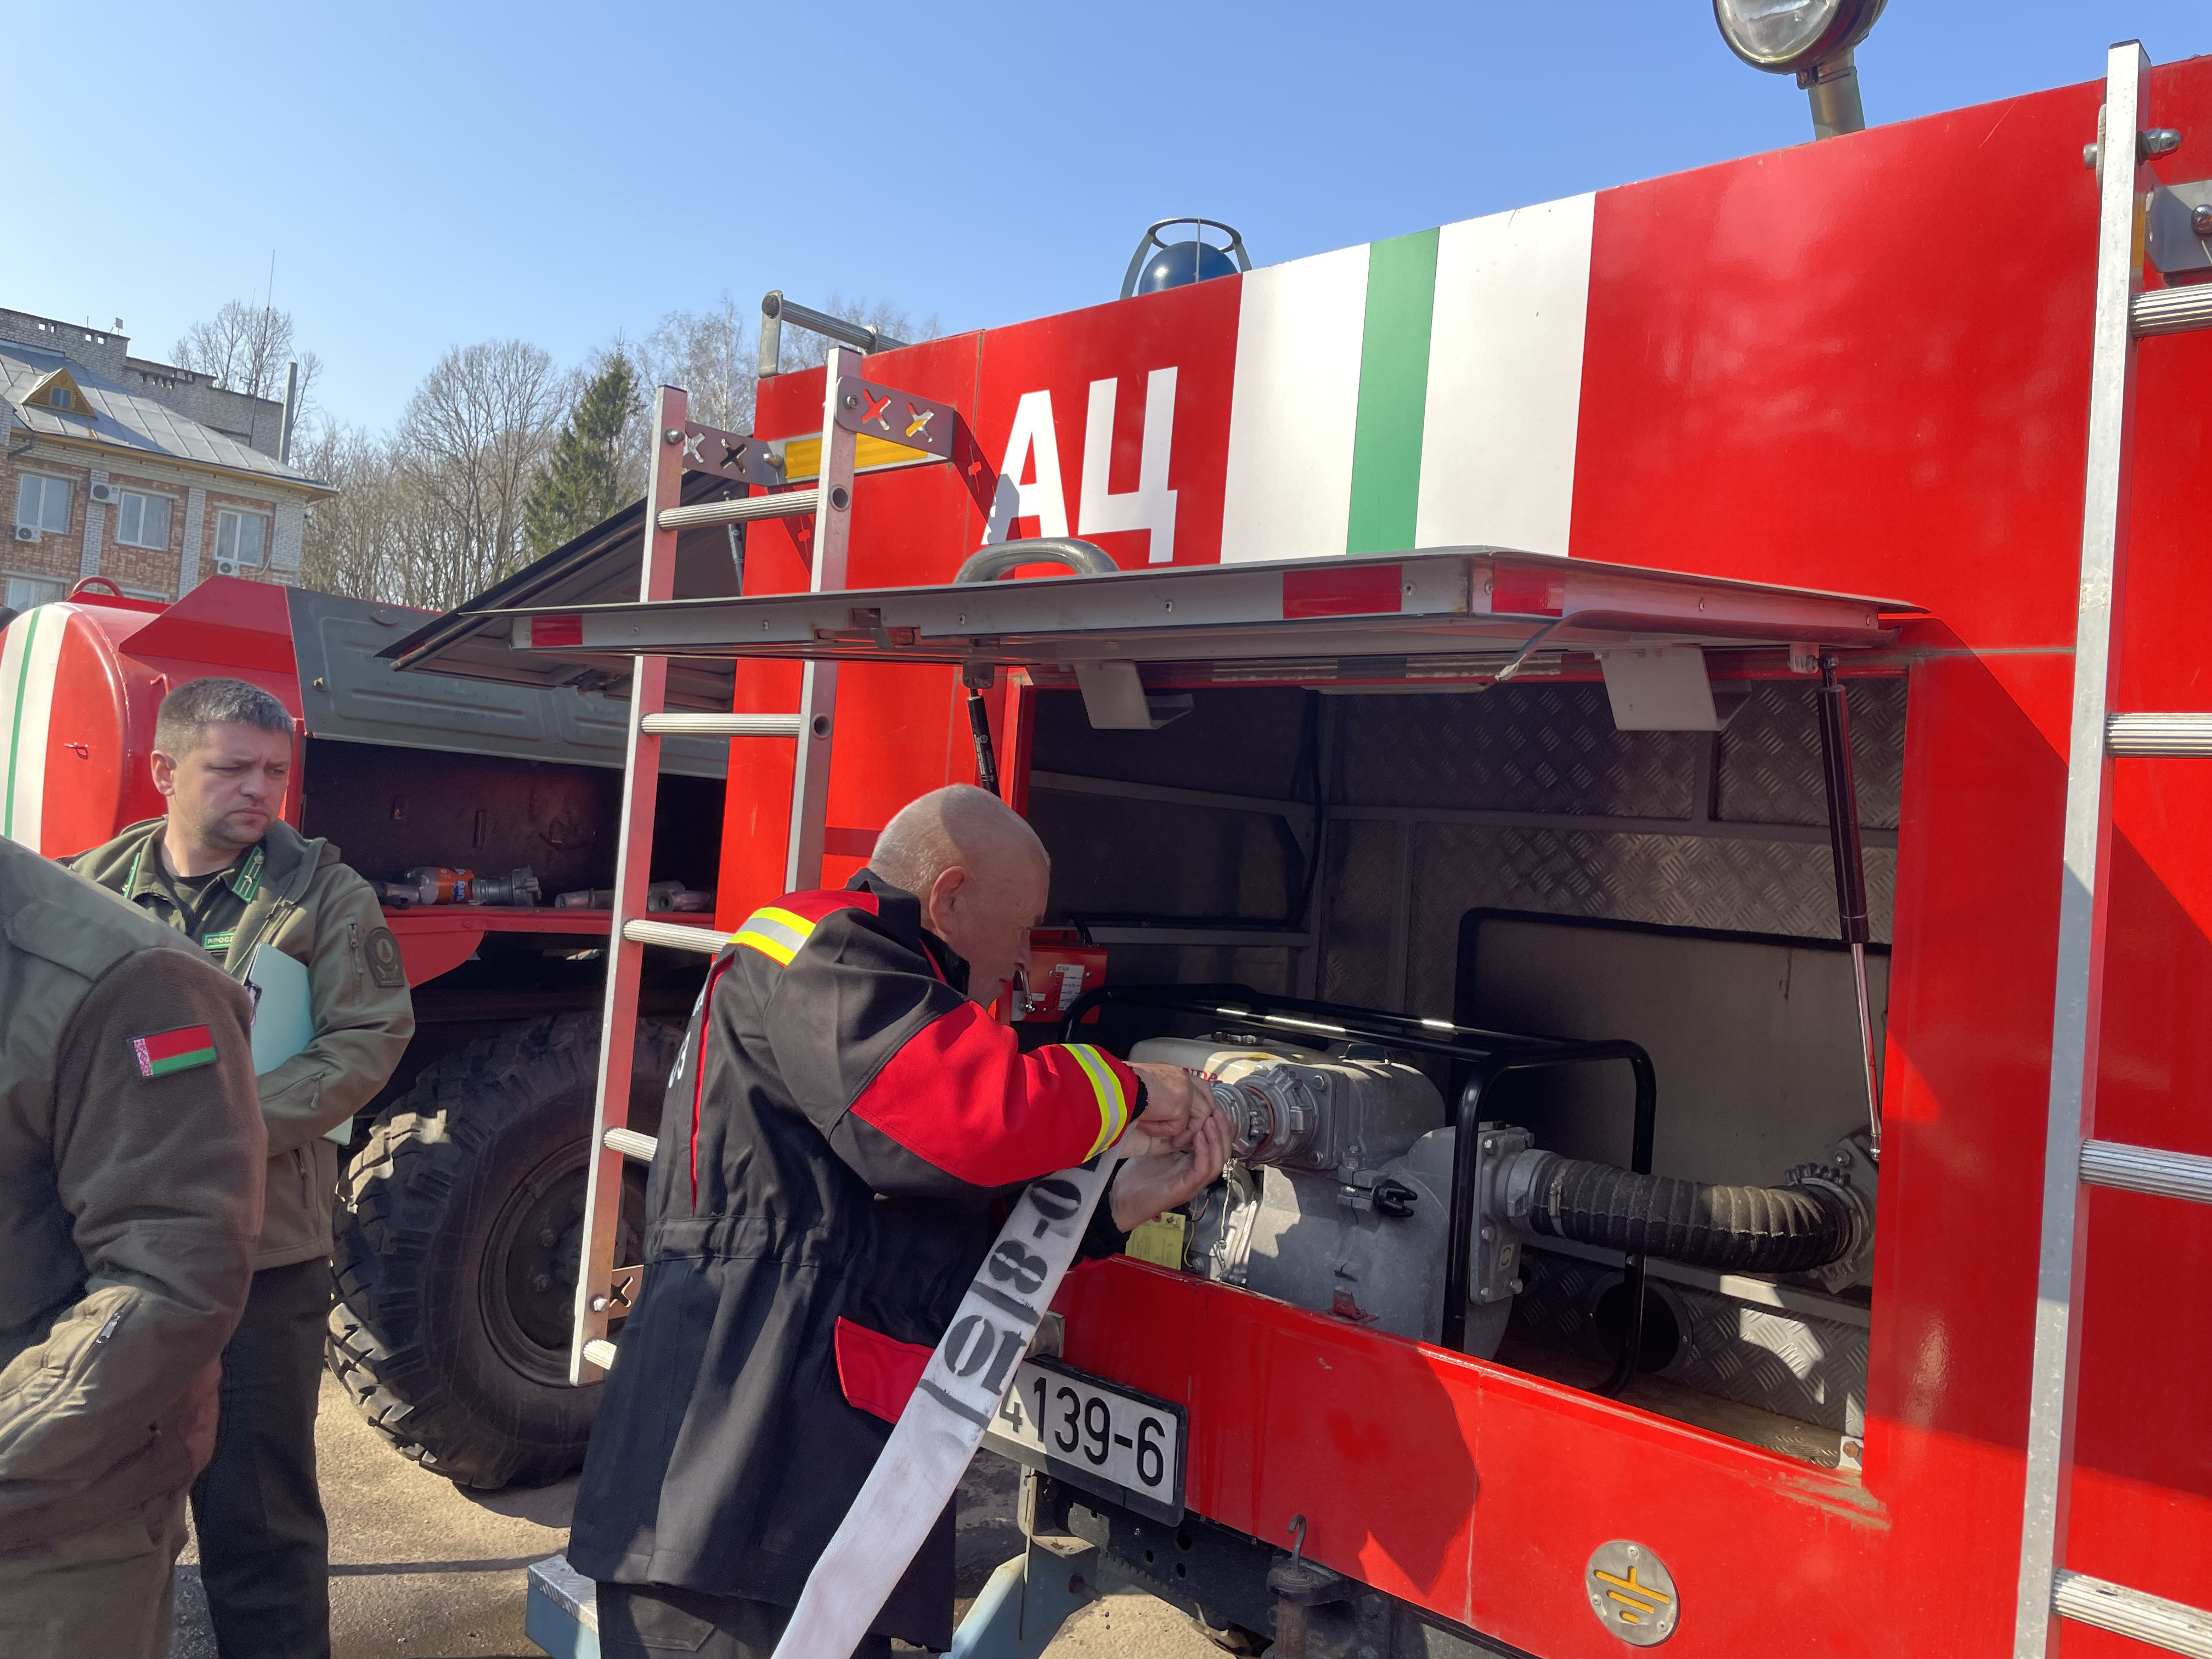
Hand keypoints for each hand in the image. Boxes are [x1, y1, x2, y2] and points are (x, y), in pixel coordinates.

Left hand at [1111, 1106, 1231, 1231]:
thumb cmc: (1138, 1176)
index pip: (1217, 1148)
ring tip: (1211, 1121)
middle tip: (1218, 1112)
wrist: (1123, 1199)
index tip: (1218, 1110)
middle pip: (1222, 1154)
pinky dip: (1203, 1152)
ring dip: (1216, 1140)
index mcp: (1193, 1165)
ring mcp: (1193, 1183)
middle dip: (1224, 1131)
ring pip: (1217, 1163)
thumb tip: (1178, 1116)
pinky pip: (1202, 1170)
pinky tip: (1198, 1136)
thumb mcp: (1158, 1150)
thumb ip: (1172, 1137)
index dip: (1222, 1130)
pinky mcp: (1185, 1189)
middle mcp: (1197, 1175)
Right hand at [1128, 1063, 1209, 1148]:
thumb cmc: (1120, 1089)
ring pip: (1200, 1116)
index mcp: (1174, 1074)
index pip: (1200, 1087)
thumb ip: (1163, 1101)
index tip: (1189, 1122)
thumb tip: (1170, 1119)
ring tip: (1169, 1140)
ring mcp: (1185, 1090)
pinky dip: (1161, 1131)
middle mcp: (1183, 1078)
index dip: (1197, 1106)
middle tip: (1184, 1136)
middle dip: (1200, 1121)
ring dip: (1185, 1132)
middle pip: (1207, 1100)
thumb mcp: (1147, 1094)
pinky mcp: (1181, 1105)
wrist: (1114, 1086)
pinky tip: (1145, 1126)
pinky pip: (1178, 1127)